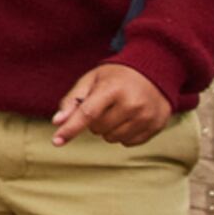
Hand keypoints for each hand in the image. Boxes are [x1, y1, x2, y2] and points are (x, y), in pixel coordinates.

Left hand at [52, 64, 173, 146]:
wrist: (155, 71)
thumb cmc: (116, 77)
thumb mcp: (92, 80)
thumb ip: (72, 100)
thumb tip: (57, 122)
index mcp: (113, 89)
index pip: (87, 114)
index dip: (70, 129)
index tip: (56, 141)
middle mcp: (132, 104)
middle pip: (98, 129)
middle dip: (94, 121)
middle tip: (104, 105)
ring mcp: (147, 117)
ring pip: (112, 138)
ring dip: (108, 129)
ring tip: (117, 111)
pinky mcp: (156, 126)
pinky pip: (129, 143)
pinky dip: (124, 134)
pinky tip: (130, 118)